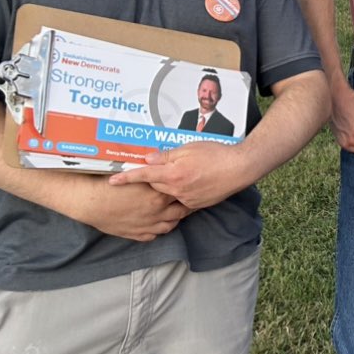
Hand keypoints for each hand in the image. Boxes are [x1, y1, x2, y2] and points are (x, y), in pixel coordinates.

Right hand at [69, 177, 190, 241]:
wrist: (91, 202)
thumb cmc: (111, 184)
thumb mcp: (136, 175)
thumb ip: (153, 174)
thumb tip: (164, 168)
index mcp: (159, 195)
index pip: (181, 192)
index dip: (186, 188)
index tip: (189, 185)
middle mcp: (157, 212)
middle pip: (181, 210)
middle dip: (187, 205)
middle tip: (190, 200)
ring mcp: (148, 225)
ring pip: (170, 225)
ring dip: (175, 219)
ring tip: (177, 212)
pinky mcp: (137, 234)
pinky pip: (154, 235)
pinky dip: (158, 230)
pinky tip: (158, 224)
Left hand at [108, 141, 248, 210]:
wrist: (240, 168)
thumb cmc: (217, 154)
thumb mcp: (190, 148)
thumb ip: (167, 155)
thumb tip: (148, 159)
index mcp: (174, 174)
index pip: (144, 176)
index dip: (127, 178)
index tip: (113, 180)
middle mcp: (177, 190)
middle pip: (154, 186)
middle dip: (152, 179)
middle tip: (155, 170)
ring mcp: (187, 200)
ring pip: (167, 194)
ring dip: (167, 186)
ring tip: (179, 175)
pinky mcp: (196, 205)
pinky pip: (181, 201)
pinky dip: (180, 193)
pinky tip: (189, 184)